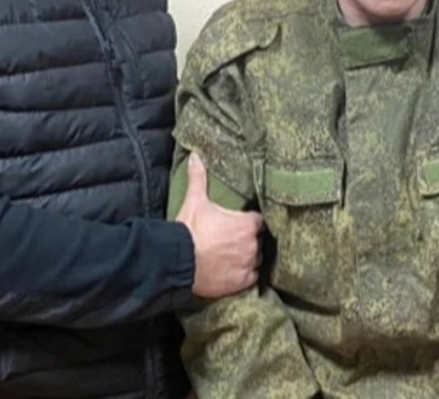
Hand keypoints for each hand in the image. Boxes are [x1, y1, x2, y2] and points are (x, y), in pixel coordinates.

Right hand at [176, 153, 264, 297]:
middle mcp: (253, 244)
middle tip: (233, 239)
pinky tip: (233, 271)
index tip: (242, 223)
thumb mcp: (195, 201)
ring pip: (256, 259)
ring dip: (247, 257)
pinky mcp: (242, 282)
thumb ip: (199, 178)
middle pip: (258, 240)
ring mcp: (248, 263)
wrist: (179, 262)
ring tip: (232, 256)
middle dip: (248, 239)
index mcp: (248, 224)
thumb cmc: (190, 230)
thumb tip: (195, 156)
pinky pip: (251, 277)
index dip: (250, 221)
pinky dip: (244, 274)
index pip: (259, 221)